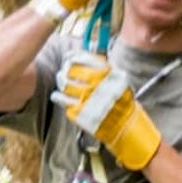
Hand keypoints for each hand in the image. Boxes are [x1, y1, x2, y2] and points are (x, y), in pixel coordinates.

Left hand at [52, 52, 161, 170]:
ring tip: (61, 82)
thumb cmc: (121, 100)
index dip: (72, 57)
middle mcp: (93, 85)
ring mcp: (85, 99)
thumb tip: (85, 57)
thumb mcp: (118, 78)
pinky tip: (57, 96)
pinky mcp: (78, 113)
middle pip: (70, 71)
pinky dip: (57, 97)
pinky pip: (62, 101)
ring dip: (61, 81)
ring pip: (64, 85)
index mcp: (104, 74)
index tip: (68, 58)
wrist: (124, 125)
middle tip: (64, 71)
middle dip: (65, 69)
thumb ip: (103, 66)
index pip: (81, 59)